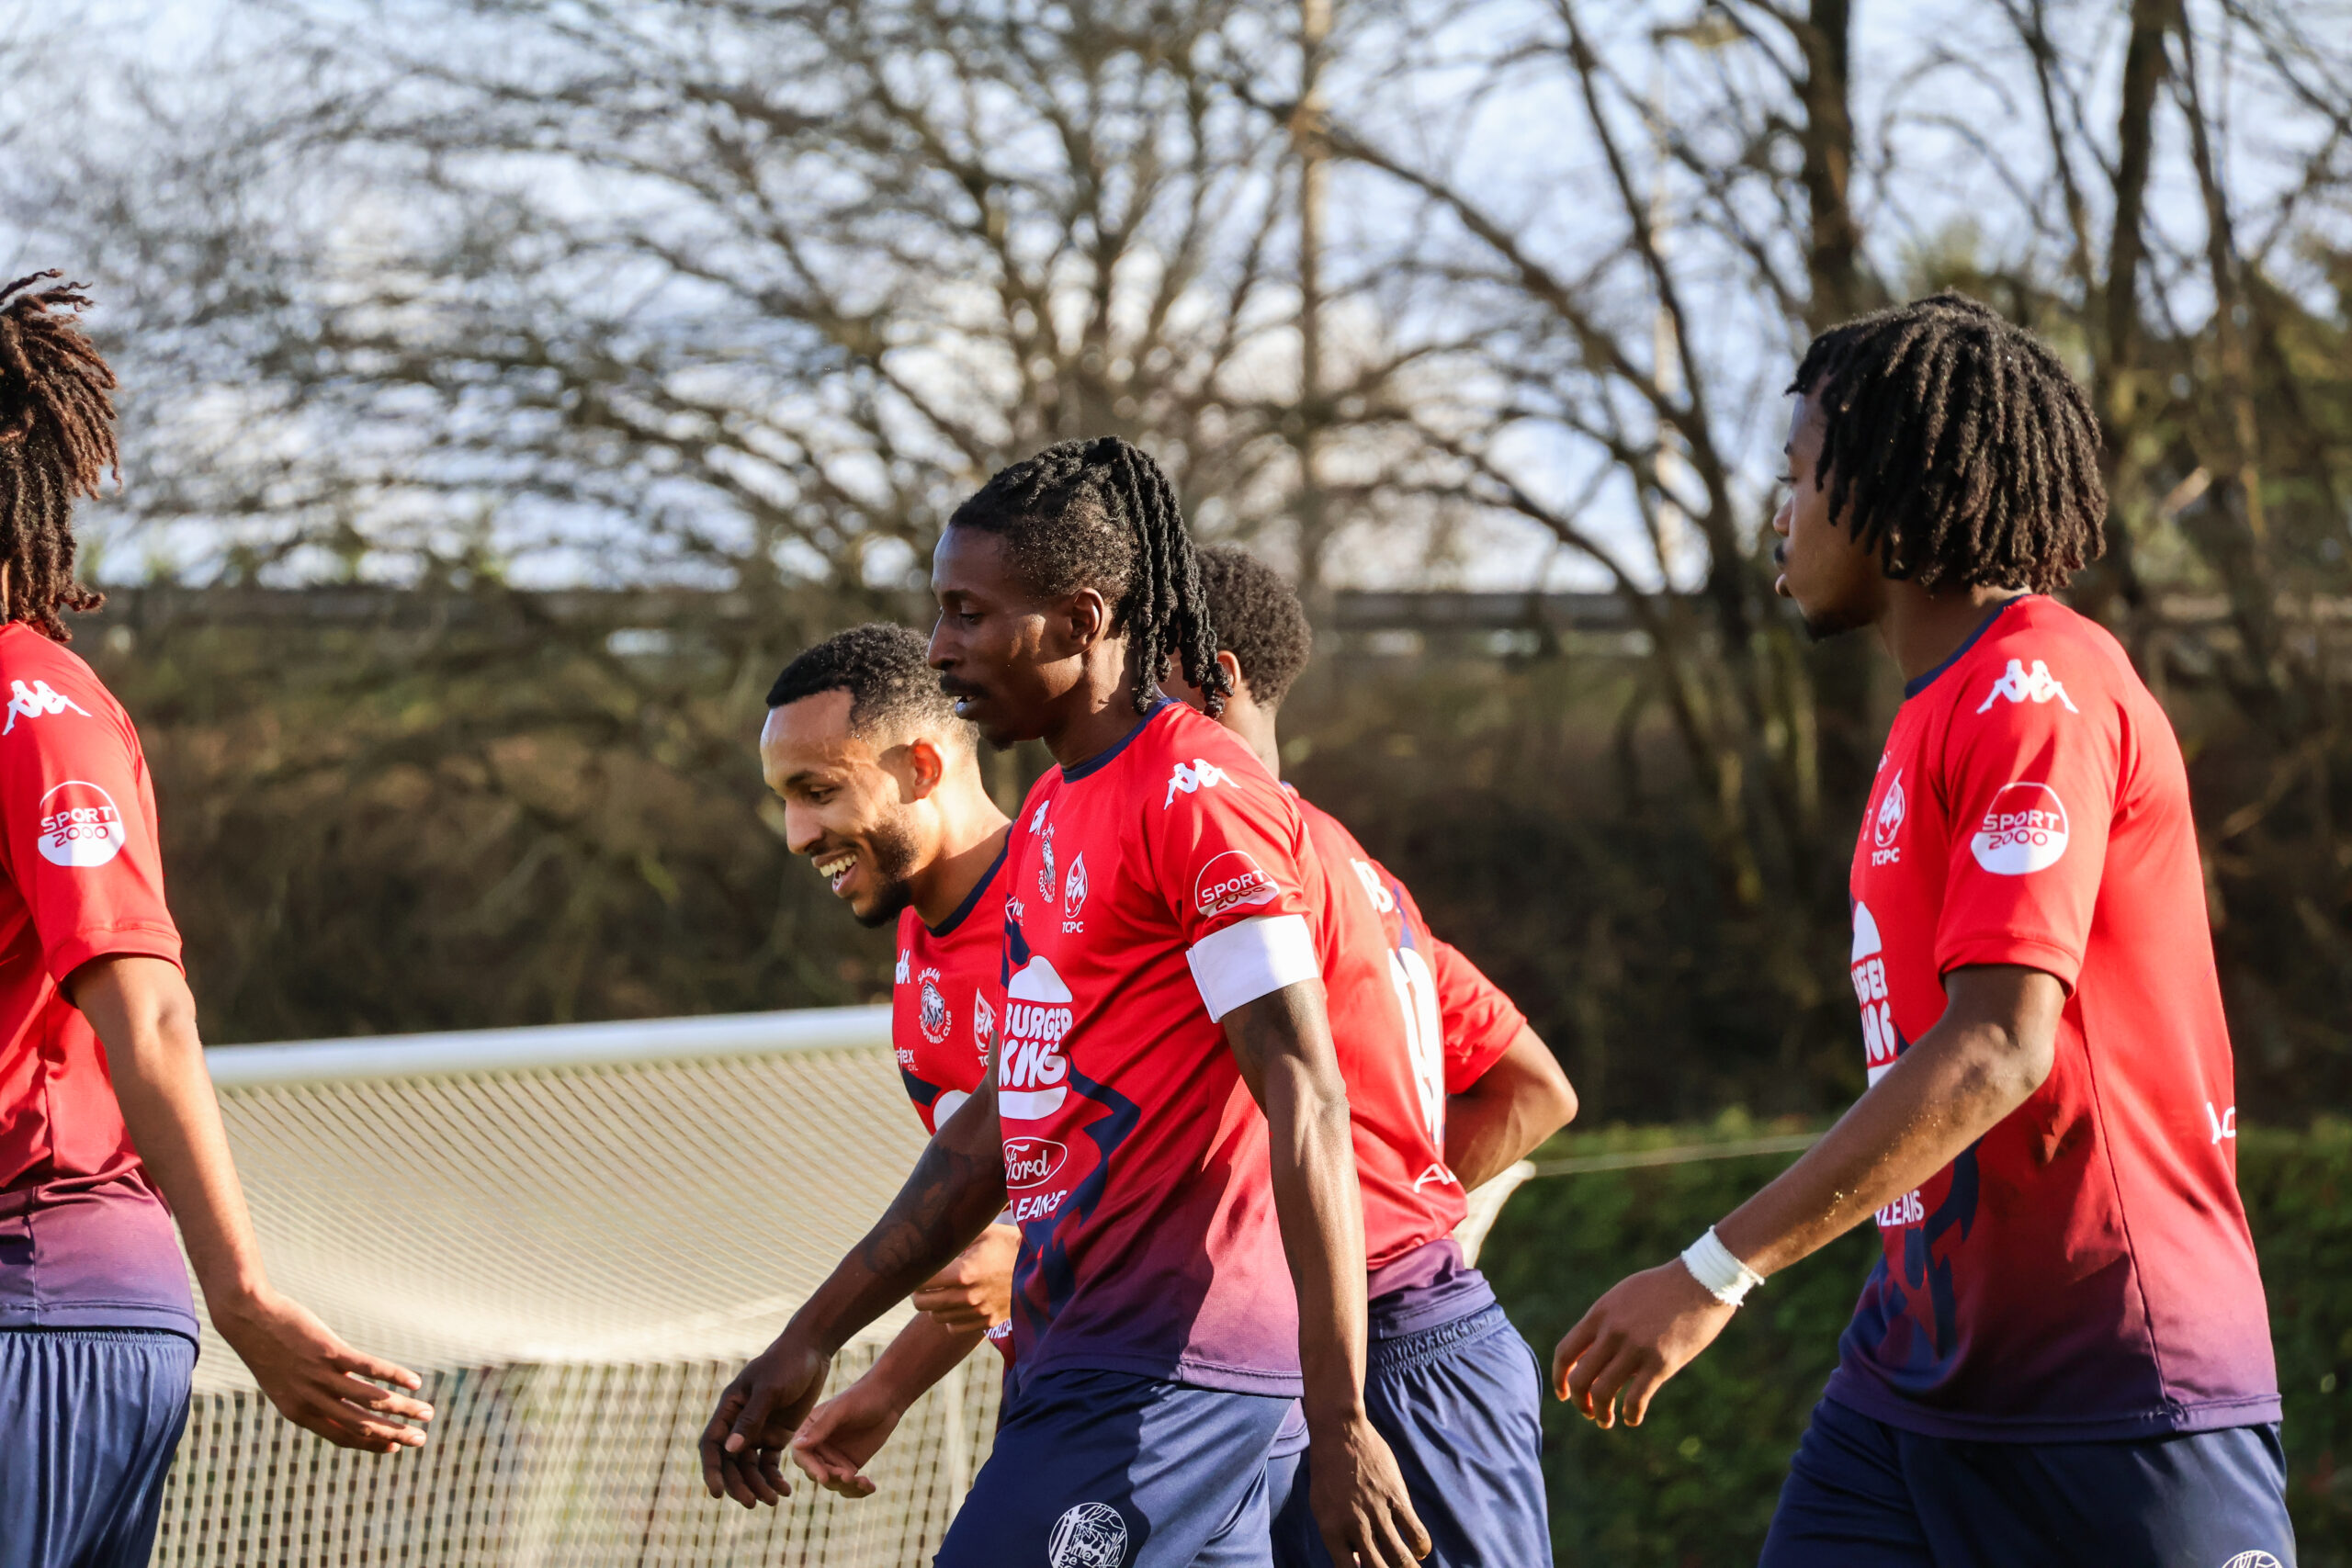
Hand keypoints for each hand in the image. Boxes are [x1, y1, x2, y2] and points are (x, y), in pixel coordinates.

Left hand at [212, 1287, 432, 1452]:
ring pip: (371, 1400)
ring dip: (404, 1408)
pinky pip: (370, 1369)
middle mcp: (311, 1400)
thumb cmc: (267, 1349)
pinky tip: (415, 1382)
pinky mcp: (330, 1352)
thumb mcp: (284, 1382)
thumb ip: (311, 1396)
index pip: (343, 1436)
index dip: (372, 1444)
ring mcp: (321, 1377)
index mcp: (300, 1412)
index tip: (395, 1446)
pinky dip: (396, 1376)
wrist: (248, 1318)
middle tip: (420, 1440)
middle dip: (395, 1434)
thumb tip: (340, 1404)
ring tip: (427, 1411)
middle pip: (362, 1425)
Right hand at [702, 1334, 830, 1507]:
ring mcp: (758, 1430)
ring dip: (758, 1485)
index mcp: (729, 1408)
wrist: (812, 1352)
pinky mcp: (777, 1435)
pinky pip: (770, 1463)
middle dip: (738, 1484)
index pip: (712, 1444)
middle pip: (731, 1462)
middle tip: (752, 1503)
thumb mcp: (769, 1389)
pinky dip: (774, 1478)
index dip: (712, 1470)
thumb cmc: (786, 1364)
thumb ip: (750, 1419)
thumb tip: (729, 1450)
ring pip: (750, 1467)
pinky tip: (784, 1490)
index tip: (718, 1493)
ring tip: (773, 1501)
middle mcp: (739, 1423)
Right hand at [789, 1373, 906, 1498]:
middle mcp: (817, 1447)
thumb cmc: (861, 1398)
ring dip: (847, 1486)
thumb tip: (796, 1445)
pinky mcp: (850, 1466)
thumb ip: (820, 1428)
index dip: (811, 1468)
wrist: (888, 1399)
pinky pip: (849, 1485)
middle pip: (817, 1472)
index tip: (824, 1477)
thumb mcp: (841, 1410)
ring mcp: (833, 1459)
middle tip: (849, 1476)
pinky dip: (859, 1490)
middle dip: (832, 1478)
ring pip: (833, 1483)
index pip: (802, 1455)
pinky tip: (870, 1487)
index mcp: (808, 1431)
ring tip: (863, 1482)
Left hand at [908, 1222, 1017, 1332]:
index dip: (914, 1274)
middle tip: (923, 1281)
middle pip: (923, 1303)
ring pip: (936, 1317)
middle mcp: (968, 1296)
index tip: (917, 1268)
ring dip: (934, 1304)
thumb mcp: (982, 1232)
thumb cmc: (1009, 1244)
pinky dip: (950, 1317)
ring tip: (941, 1290)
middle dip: (918, 1291)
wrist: (1042, 1266)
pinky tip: (957, 1303)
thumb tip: (928, 1237)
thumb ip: (954, 1238)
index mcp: (963, 1272)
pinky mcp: (987, 1322)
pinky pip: (953, 1327)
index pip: (921, 1281)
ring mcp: (978, 1313)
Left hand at [1308, 1410, 1430, 1565]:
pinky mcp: (1397, 1498)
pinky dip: (1421, 1547)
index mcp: (1331, 1531)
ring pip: (1401, 1558)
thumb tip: (1358, 1563)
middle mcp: (1354, 1526)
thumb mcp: (1322, 1508)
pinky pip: (1416, 1533)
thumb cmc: (1328, 1473)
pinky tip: (1418, 1548)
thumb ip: (1339, 1538)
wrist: (1339, 1433)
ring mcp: (1377, 1512)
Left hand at [1550, 1260, 1735, 1427]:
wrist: (1701, 1280)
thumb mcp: (1624, 1297)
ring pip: (1603, 1392)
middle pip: (1580, 1378)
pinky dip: (1630, 1415)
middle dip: (1580, 1402)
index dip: (1559, 1377)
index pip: (1565, 1352)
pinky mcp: (1661, 1362)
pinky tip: (1632, 1419)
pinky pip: (1636, 1399)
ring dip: (1601, 1413)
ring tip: (1606, 1421)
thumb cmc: (1663, 1288)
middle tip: (1587, 1412)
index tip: (1563, 1393)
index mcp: (1600, 1314)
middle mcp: (1612, 1332)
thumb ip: (1606, 1323)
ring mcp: (1635, 1347)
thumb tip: (1593, 1354)